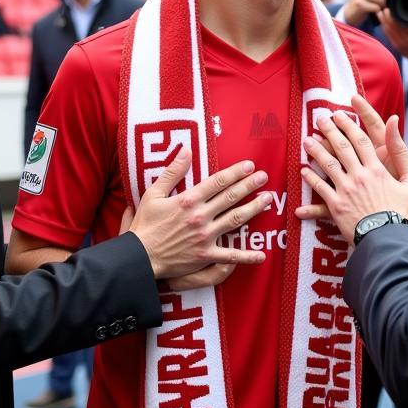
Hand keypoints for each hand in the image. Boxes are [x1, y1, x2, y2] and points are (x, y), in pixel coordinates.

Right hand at [128, 148, 271, 279]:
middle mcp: (200, 216)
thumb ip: (172, 172)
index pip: (218, 182)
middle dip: (250, 185)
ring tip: (268, 200)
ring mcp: (205, 236)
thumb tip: (186, 150)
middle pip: (231, 197)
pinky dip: (246, 256)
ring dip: (254, 209)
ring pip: (235, 220)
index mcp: (188, 200)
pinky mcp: (205, 255)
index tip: (249, 165)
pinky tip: (261, 255)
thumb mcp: (153, 194)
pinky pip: (230, 255)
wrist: (138, 257)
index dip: (235, 172)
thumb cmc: (145, 225)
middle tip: (264, 177)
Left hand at [300, 110, 407, 242]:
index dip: (348, 126)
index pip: (360, 140)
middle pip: (341, 148)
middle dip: (329, 131)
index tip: (339, 115)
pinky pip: (320, 189)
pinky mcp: (336, 206)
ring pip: (327, 164)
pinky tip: (304, 171)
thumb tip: (395, 120)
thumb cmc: (403, 212)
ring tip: (307, 140)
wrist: (390, 239)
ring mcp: (346, 190)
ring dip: (316, 151)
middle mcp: (359, 176)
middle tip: (320, 120)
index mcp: (377, 169)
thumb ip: (401, 150)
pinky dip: (311, 179)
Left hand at [378, 4, 407, 81]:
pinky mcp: (397, 47)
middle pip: (392, 26)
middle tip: (384, 7)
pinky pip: (388, 36)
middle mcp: (406, 40)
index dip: (394, 15)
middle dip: (386, 16)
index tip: (391, 6)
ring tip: (380, 12)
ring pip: (388, 31)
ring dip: (383, 22)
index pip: (401, 23)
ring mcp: (400, 44)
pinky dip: (385, 29)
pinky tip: (382, 22)